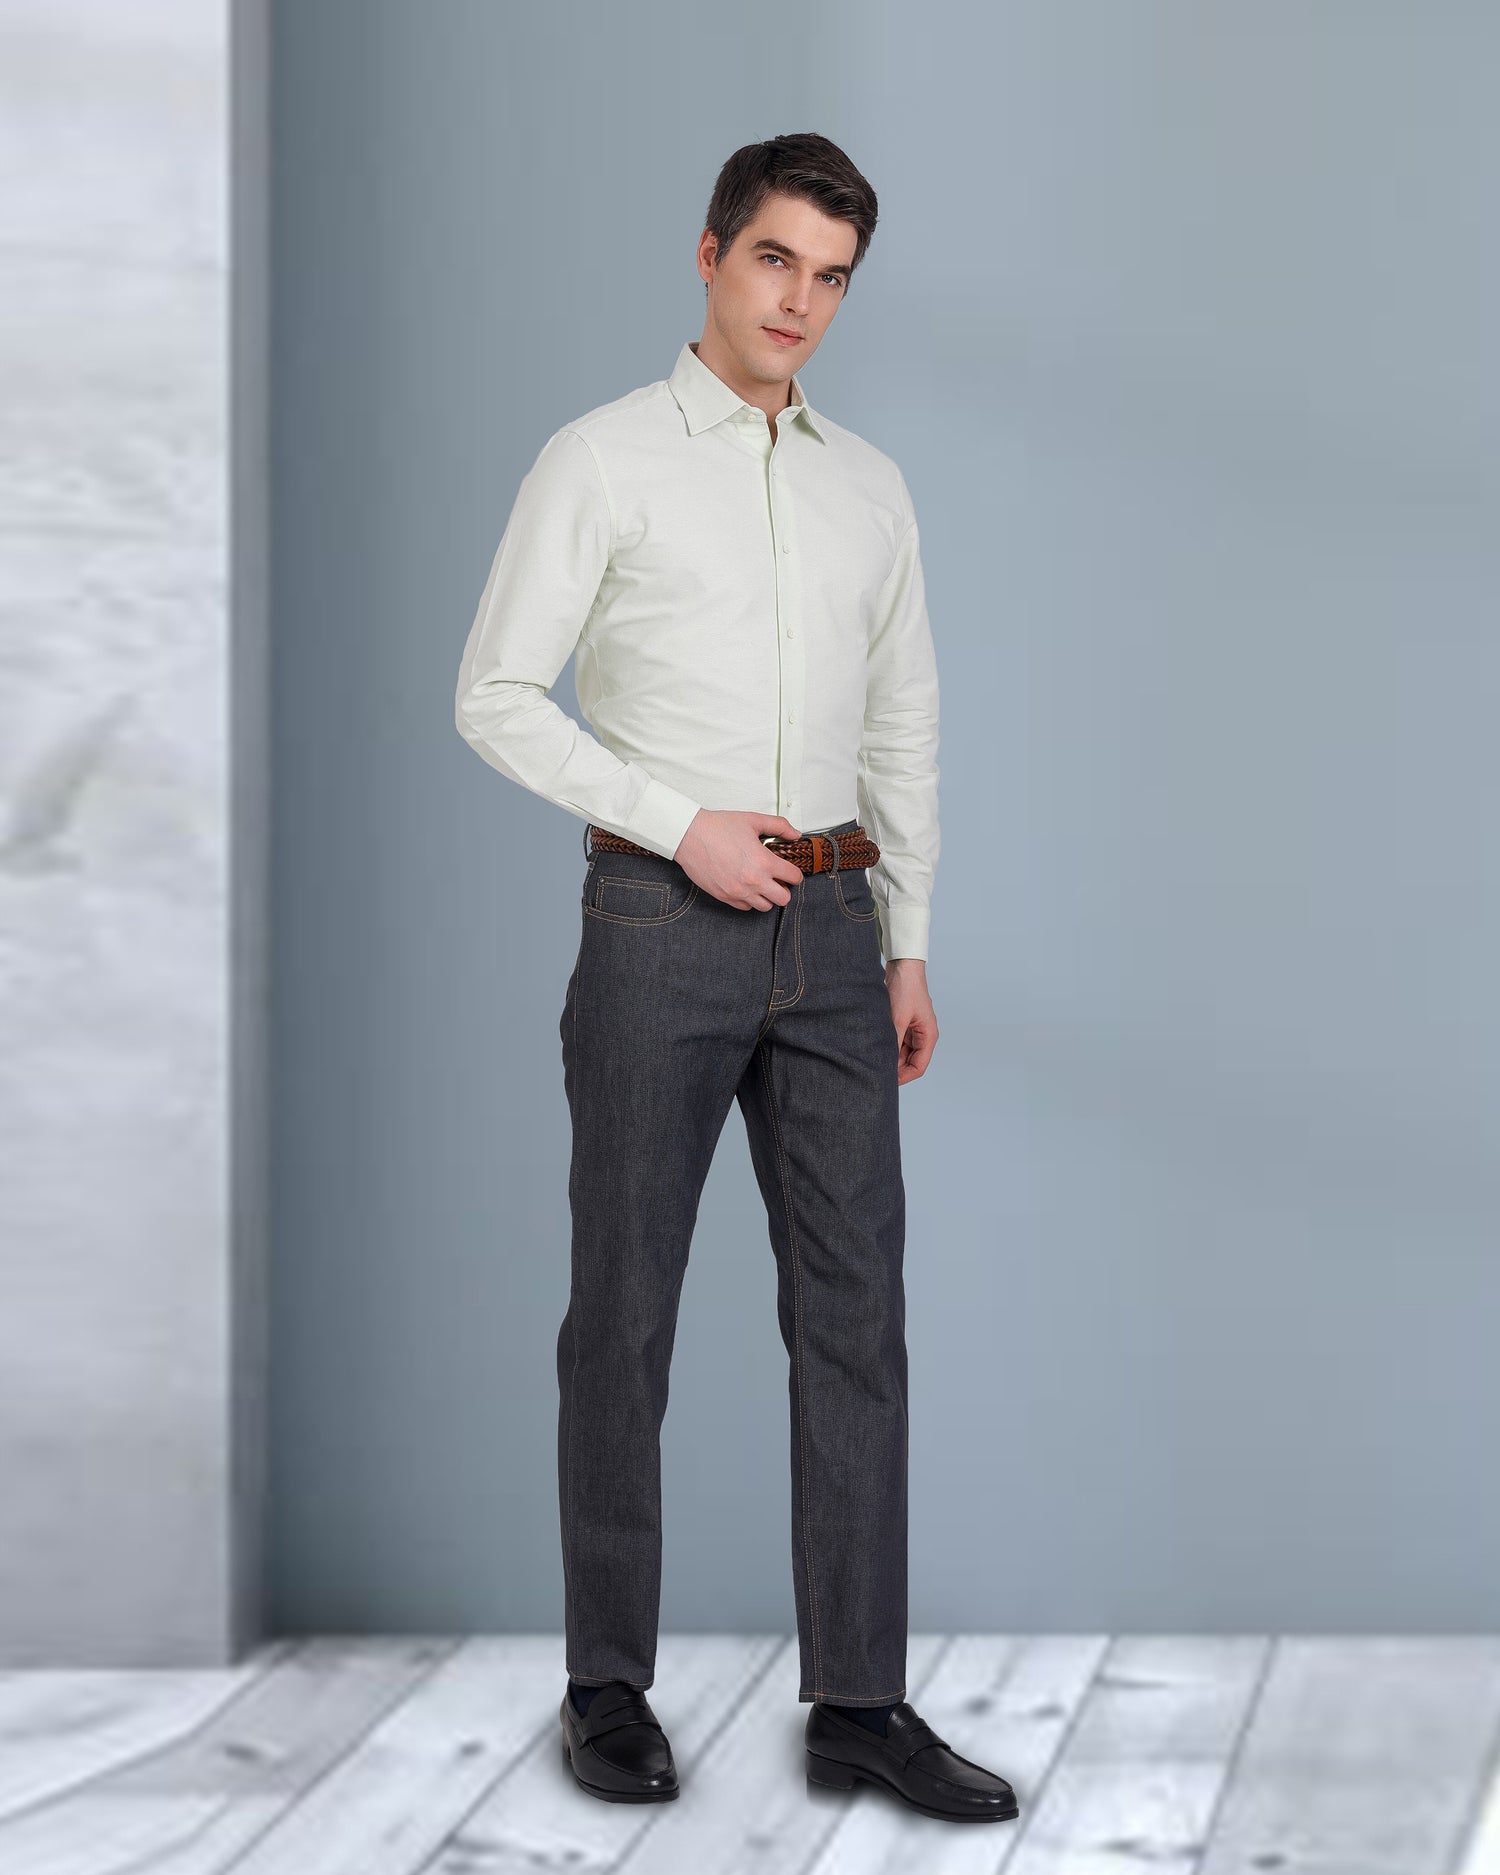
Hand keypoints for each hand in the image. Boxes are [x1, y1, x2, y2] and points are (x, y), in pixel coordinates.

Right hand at [673, 809, 806, 910]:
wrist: (689, 835)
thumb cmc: (718, 827)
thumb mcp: (753, 820)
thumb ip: (779, 826)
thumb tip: (794, 834)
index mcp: (764, 862)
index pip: (794, 878)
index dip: (795, 873)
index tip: (791, 870)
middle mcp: (754, 881)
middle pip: (783, 899)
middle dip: (784, 889)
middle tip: (778, 879)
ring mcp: (738, 892)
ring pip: (765, 907)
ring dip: (767, 896)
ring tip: (762, 883)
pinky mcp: (725, 897)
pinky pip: (746, 907)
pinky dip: (750, 900)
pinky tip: (747, 887)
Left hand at [886, 958, 937, 1083]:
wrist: (902, 966)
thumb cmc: (906, 989)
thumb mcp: (897, 1018)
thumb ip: (893, 1041)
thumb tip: (885, 1062)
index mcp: (928, 1035)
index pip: (919, 1066)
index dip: (903, 1077)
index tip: (886, 1081)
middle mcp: (922, 1035)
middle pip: (910, 1062)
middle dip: (895, 1068)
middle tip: (876, 1072)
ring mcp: (912, 1029)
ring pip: (901, 1052)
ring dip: (889, 1056)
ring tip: (873, 1059)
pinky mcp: (903, 1023)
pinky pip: (896, 1041)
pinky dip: (887, 1046)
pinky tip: (874, 1047)